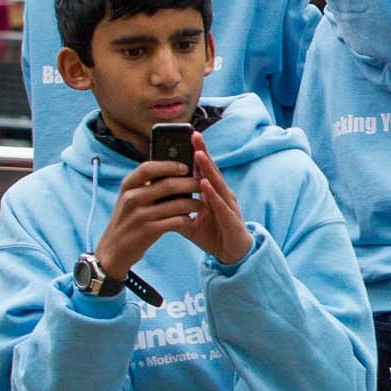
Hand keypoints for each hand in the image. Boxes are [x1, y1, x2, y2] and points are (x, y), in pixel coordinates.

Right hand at [92, 158, 203, 282]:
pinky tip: (191, 220)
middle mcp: (131, 198)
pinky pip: (175, 221)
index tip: (186, 167)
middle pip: (168, 185)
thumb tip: (175, 171)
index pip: (148, 168)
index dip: (170, 165)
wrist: (112, 250)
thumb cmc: (128, 220)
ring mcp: (139, 215)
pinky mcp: (147, 231)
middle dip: (190, 184)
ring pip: (176, 204)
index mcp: (127, 186)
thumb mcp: (130, 199)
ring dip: (194, 203)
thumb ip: (146, 185)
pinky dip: (187, 219)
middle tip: (202, 185)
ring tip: (202, 204)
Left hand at [182, 131, 251, 266]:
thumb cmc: (214, 235)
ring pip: (216, 184)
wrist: (233, 254)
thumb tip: (156, 202)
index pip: (202, 170)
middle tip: (194, 135)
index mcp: (211, 194)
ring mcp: (228, 206)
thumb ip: (177, 211)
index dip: (196, 154)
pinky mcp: (231, 219)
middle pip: (211, 171)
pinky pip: (220, 205)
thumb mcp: (190, 222)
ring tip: (198, 154)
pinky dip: (211, 194)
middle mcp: (221, 195)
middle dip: (203, 153)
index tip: (187, 138)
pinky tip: (204, 184)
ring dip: (207, 169)